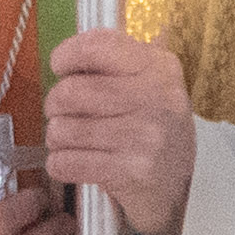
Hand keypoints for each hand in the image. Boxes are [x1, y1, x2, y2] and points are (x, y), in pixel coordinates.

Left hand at [35, 30, 198, 234]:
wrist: (180, 187)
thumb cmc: (153, 130)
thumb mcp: (151, 86)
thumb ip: (117, 61)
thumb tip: (73, 47)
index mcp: (160, 68)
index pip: (99, 46)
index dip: (68, 55)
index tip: (62, 68)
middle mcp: (157, 97)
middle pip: (70, 91)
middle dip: (55, 106)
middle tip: (65, 114)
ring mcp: (145, 136)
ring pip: (63, 129)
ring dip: (57, 138)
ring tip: (74, 141)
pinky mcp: (131, 171)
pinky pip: (66, 162)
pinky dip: (60, 164)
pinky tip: (76, 162)